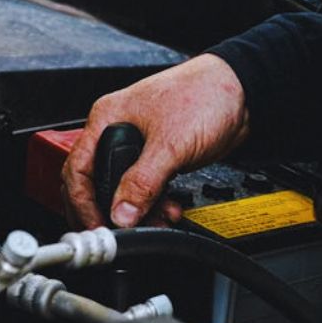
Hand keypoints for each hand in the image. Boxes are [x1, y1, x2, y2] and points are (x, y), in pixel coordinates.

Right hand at [63, 54, 250, 227]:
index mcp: (106, 119)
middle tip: (115, 230)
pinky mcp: (157, 156)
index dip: (81, 201)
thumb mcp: (170, 144)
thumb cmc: (205, 94)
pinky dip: (153, 204)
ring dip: (135, 210)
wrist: (244, 92)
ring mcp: (136, 145)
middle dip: (107, 210)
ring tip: (152, 221)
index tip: (96, 225)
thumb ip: (142, 182)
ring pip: (122, 188)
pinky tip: (166, 209)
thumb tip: (121, 213)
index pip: (77, 168)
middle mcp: (115, 130)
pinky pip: (144, 188)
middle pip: (95, 181)